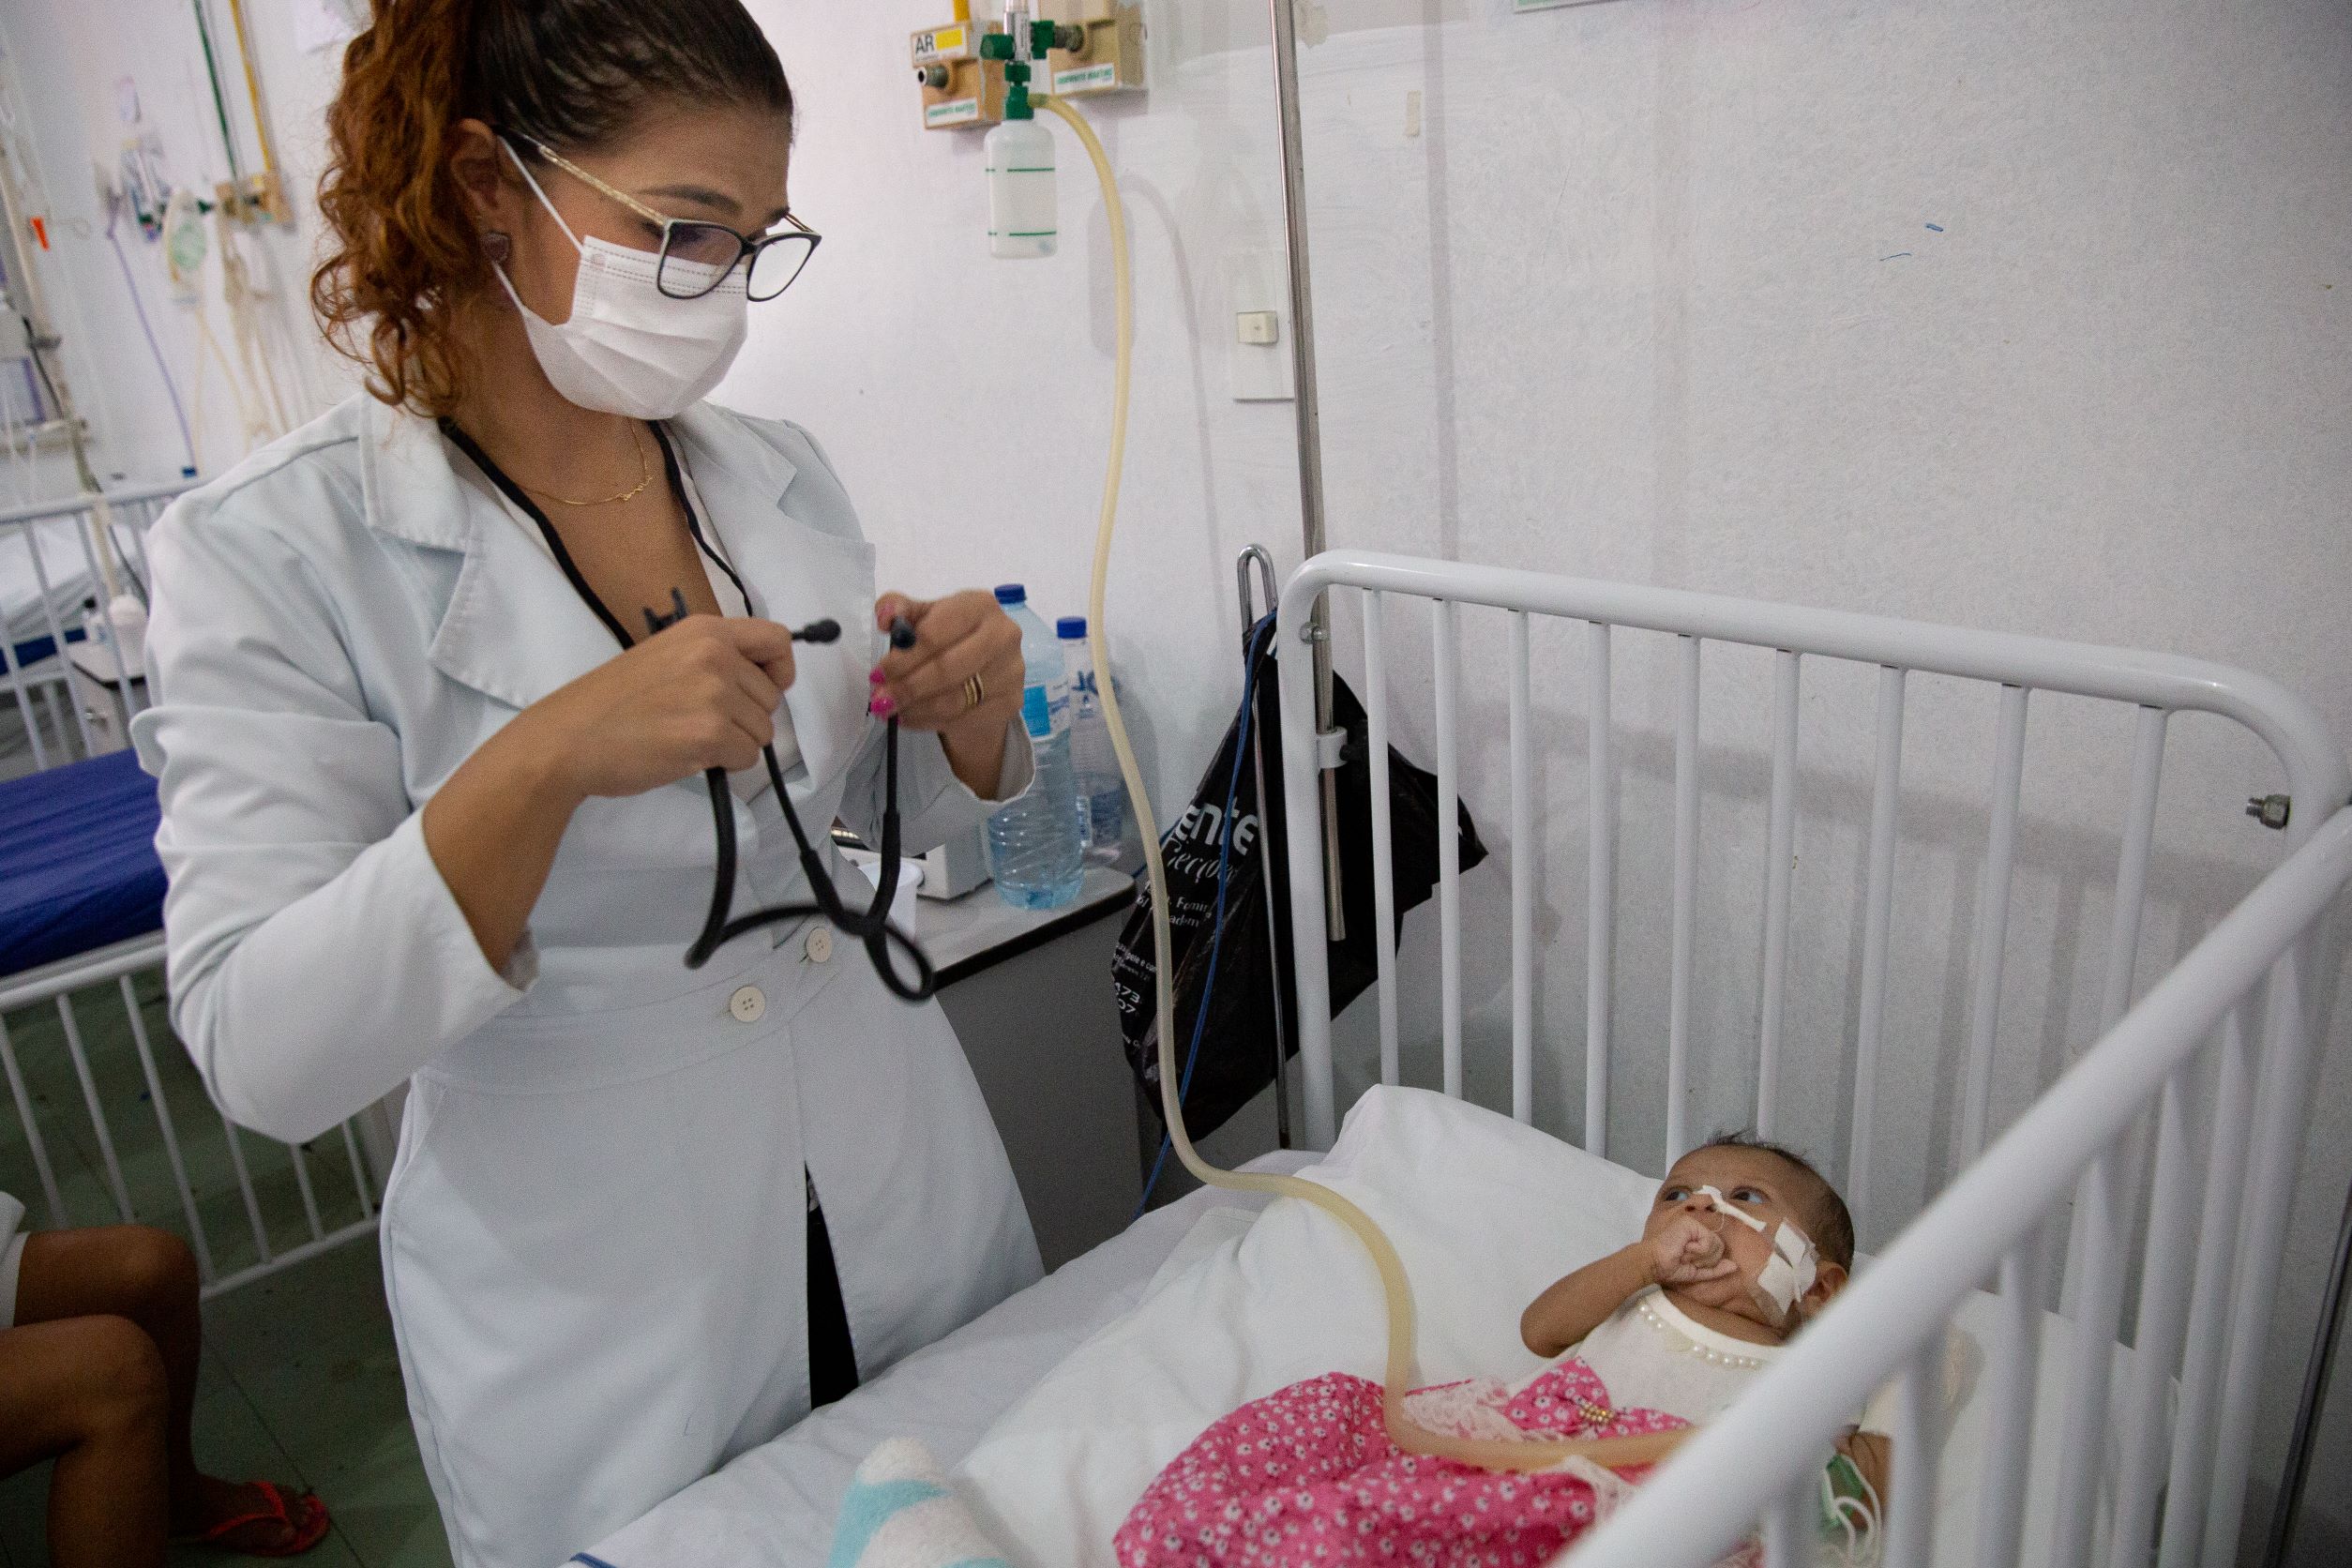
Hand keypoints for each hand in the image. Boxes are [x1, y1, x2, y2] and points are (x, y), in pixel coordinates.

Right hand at [515, 614, 796, 799]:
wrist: (567, 739)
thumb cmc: (610, 704)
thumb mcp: (664, 656)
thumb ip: (711, 659)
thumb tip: (757, 680)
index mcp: (704, 629)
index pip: (778, 639)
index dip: (779, 670)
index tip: (762, 688)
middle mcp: (715, 654)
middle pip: (771, 696)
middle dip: (746, 717)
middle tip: (701, 722)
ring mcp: (714, 693)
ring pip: (762, 731)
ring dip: (734, 743)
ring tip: (687, 737)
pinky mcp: (710, 733)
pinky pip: (748, 757)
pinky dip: (725, 764)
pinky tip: (687, 755)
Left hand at [870, 591, 1025, 738]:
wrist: (985, 668)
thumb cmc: (951, 636)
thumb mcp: (925, 616)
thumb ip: (901, 610)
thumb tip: (886, 617)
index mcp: (980, 605)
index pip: (936, 633)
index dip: (904, 656)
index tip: (879, 673)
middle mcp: (1003, 634)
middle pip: (947, 668)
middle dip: (908, 687)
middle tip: (880, 700)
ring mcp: (1011, 670)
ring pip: (954, 699)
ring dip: (916, 708)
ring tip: (891, 710)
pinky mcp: (1011, 701)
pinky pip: (963, 719)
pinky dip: (930, 722)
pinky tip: (911, 718)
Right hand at [1649, 1214, 1738, 1290]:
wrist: (1653, 1263)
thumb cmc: (1671, 1268)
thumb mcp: (1697, 1272)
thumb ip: (1716, 1269)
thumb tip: (1735, 1266)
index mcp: (1699, 1238)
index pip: (1719, 1250)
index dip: (1708, 1262)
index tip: (1689, 1262)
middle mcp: (1698, 1229)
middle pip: (1720, 1247)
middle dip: (1705, 1260)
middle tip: (1687, 1258)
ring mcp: (1694, 1224)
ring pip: (1716, 1244)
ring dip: (1700, 1256)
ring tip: (1684, 1253)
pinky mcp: (1690, 1223)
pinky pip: (1708, 1241)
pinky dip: (1698, 1250)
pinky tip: (1684, 1248)